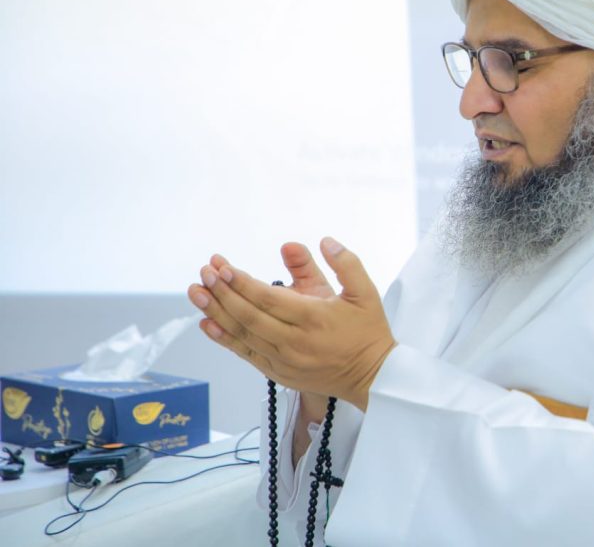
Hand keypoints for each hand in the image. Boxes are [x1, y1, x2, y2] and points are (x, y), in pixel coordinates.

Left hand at [188, 237, 396, 410]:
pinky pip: (246, 354)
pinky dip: (224, 339)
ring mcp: (285, 360)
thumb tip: (323, 241)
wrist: (372, 376)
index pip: (269, 299)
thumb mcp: (364, 292)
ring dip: (216, 312)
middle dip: (223, 293)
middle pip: (249, 316)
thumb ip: (345, 263)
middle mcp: (296, 341)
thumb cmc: (368, 330)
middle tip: (205, 272)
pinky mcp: (279, 373)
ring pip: (243, 335)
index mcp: (315, 318)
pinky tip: (207, 323)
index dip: (243, 283)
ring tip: (196, 292)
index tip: (223, 267)